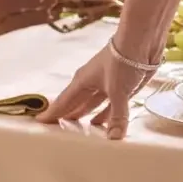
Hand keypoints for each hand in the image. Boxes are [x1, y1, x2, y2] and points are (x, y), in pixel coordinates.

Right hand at [39, 42, 157, 140]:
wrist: (142, 42)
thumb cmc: (122, 61)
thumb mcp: (118, 92)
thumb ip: (116, 116)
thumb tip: (114, 138)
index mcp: (82, 81)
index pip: (63, 102)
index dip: (52, 112)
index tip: (40, 122)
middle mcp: (92, 83)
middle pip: (76, 103)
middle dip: (67, 116)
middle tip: (57, 130)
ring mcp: (107, 85)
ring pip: (92, 104)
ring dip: (86, 116)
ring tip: (78, 131)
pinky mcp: (122, 86)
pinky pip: (110, 105)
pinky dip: (106, 115)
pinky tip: (102, 125)